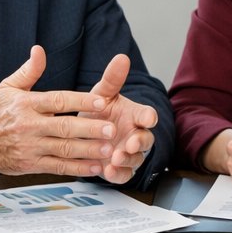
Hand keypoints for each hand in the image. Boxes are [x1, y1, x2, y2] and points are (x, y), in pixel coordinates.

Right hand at [0, 46, 130, 177]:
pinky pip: (57, 167)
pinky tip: (94, 167)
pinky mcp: (30, 164)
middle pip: (63, 127)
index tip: (101, 102)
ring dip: (87, 150)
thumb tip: (39, 50)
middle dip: (89, 129)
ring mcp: (30, 147)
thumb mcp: (8, 88)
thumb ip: (29, 71)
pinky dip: (77, 168)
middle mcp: (29, 126)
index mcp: (26, 104)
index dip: (81, 102)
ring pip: (63, 149)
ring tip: (108, 150)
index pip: (58, 101)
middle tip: (111, 128)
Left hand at [81, 53, 158, 183]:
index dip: (148, 117)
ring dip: (128, 159)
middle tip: (130, 142)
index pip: (147, 115)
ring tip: (116, 158)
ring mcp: (129, 154)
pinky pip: (124, 175)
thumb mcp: (102, 95)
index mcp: (135, 116)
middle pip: (146, 140)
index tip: (147, 118)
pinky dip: (118, 174)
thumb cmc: (98, 112)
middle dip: (140, 142)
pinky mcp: (120, 169)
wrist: (84, 134)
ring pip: (136, 159)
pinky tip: (108, 172)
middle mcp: (135, 135)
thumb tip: (121, 57)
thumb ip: (112, 79)